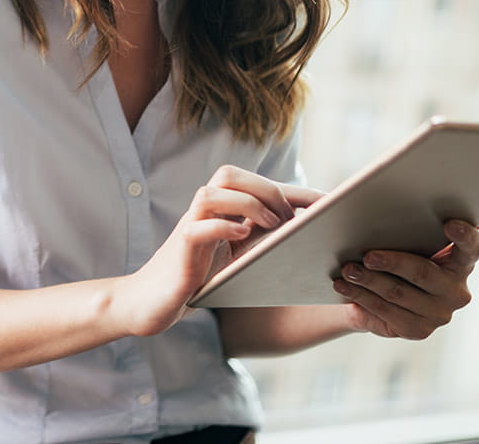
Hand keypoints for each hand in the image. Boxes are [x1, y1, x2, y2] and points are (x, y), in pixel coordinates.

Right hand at [119, 165, 322, 335]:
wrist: (150, 303)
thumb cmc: (196, 280)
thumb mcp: (235, 259)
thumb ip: (259, 242)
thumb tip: (306, 237)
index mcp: (219, 212)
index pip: (256, 184)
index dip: (294, 190)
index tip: (328, 203)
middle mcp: (203, 213)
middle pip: (229, 174)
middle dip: (267, 190)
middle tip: (289, 220)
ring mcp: (189, 228)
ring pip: (211, 193)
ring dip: (247, 204)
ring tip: (270, 226)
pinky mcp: (180, 250)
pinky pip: (198, 227)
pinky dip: (223, 227)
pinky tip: (242, 238)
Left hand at [333, 219, 478, 339]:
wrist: (377, 295)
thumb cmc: (393, 254)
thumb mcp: (402, 239)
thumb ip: (405, 224)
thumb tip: (372, 197)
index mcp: (461, 261)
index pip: (472, 247)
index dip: (464, 235)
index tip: (449, 223)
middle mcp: (456, 289)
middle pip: (424, 272)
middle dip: (392, 262)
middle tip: (367, 255)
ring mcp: (440, 313)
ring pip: (398, 293)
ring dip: (368, 280)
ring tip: (347, 270)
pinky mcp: (418, 330)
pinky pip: (386, 311)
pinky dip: (361, 296)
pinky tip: (344, 287)